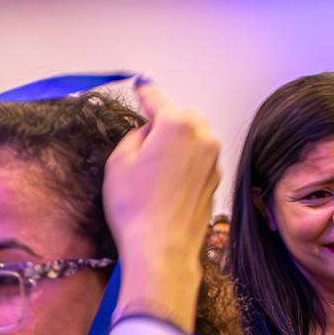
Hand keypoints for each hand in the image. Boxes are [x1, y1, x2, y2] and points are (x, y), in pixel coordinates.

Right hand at [101, 80, 219, 332]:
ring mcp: (213, 161)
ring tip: (152, 170)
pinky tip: (165, 185)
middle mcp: (202, 138)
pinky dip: (184, 164)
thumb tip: (147, 133)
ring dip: (176, 144)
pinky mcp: (215, 182)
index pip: (157, 98)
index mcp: (177, 125)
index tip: (141, 85)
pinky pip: (198, 161)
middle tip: (142, 143)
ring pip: (194, 139)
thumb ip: (135, 135)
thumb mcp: (119, 162)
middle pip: (182, 117)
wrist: (161, 249)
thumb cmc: (137, 208)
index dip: (144, 92)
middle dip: (165, 123)